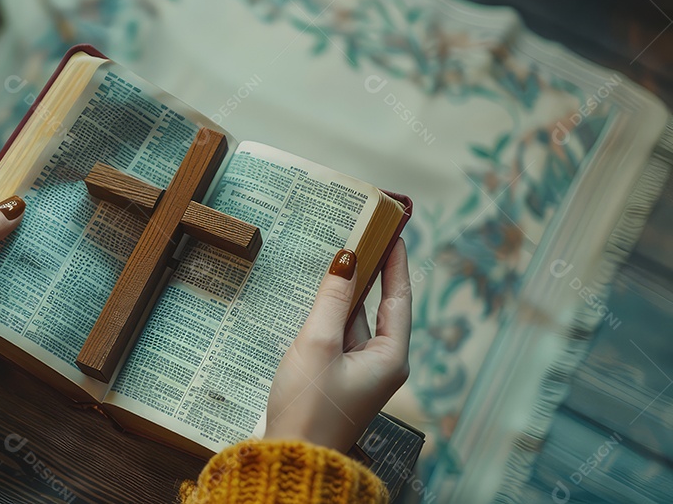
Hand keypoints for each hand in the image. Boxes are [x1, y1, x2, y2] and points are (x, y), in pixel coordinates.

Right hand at [264, 241, 411, 452]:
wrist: (292, 457)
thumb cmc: (309, 407)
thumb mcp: (319, 344)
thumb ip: (333, 299)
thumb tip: (347, 260)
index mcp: (390, 357)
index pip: (398, 298)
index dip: (396, 263)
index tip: (394, 232)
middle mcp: (381, 364)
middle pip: (377, 307)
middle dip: (366, 273)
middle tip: (357, 235)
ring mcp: (358, 372)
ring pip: (354, 321)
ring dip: (343, 293)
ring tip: (331, 256)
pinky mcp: (338, 378)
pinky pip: (338, 336)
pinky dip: (328, 314)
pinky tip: (313, 296)